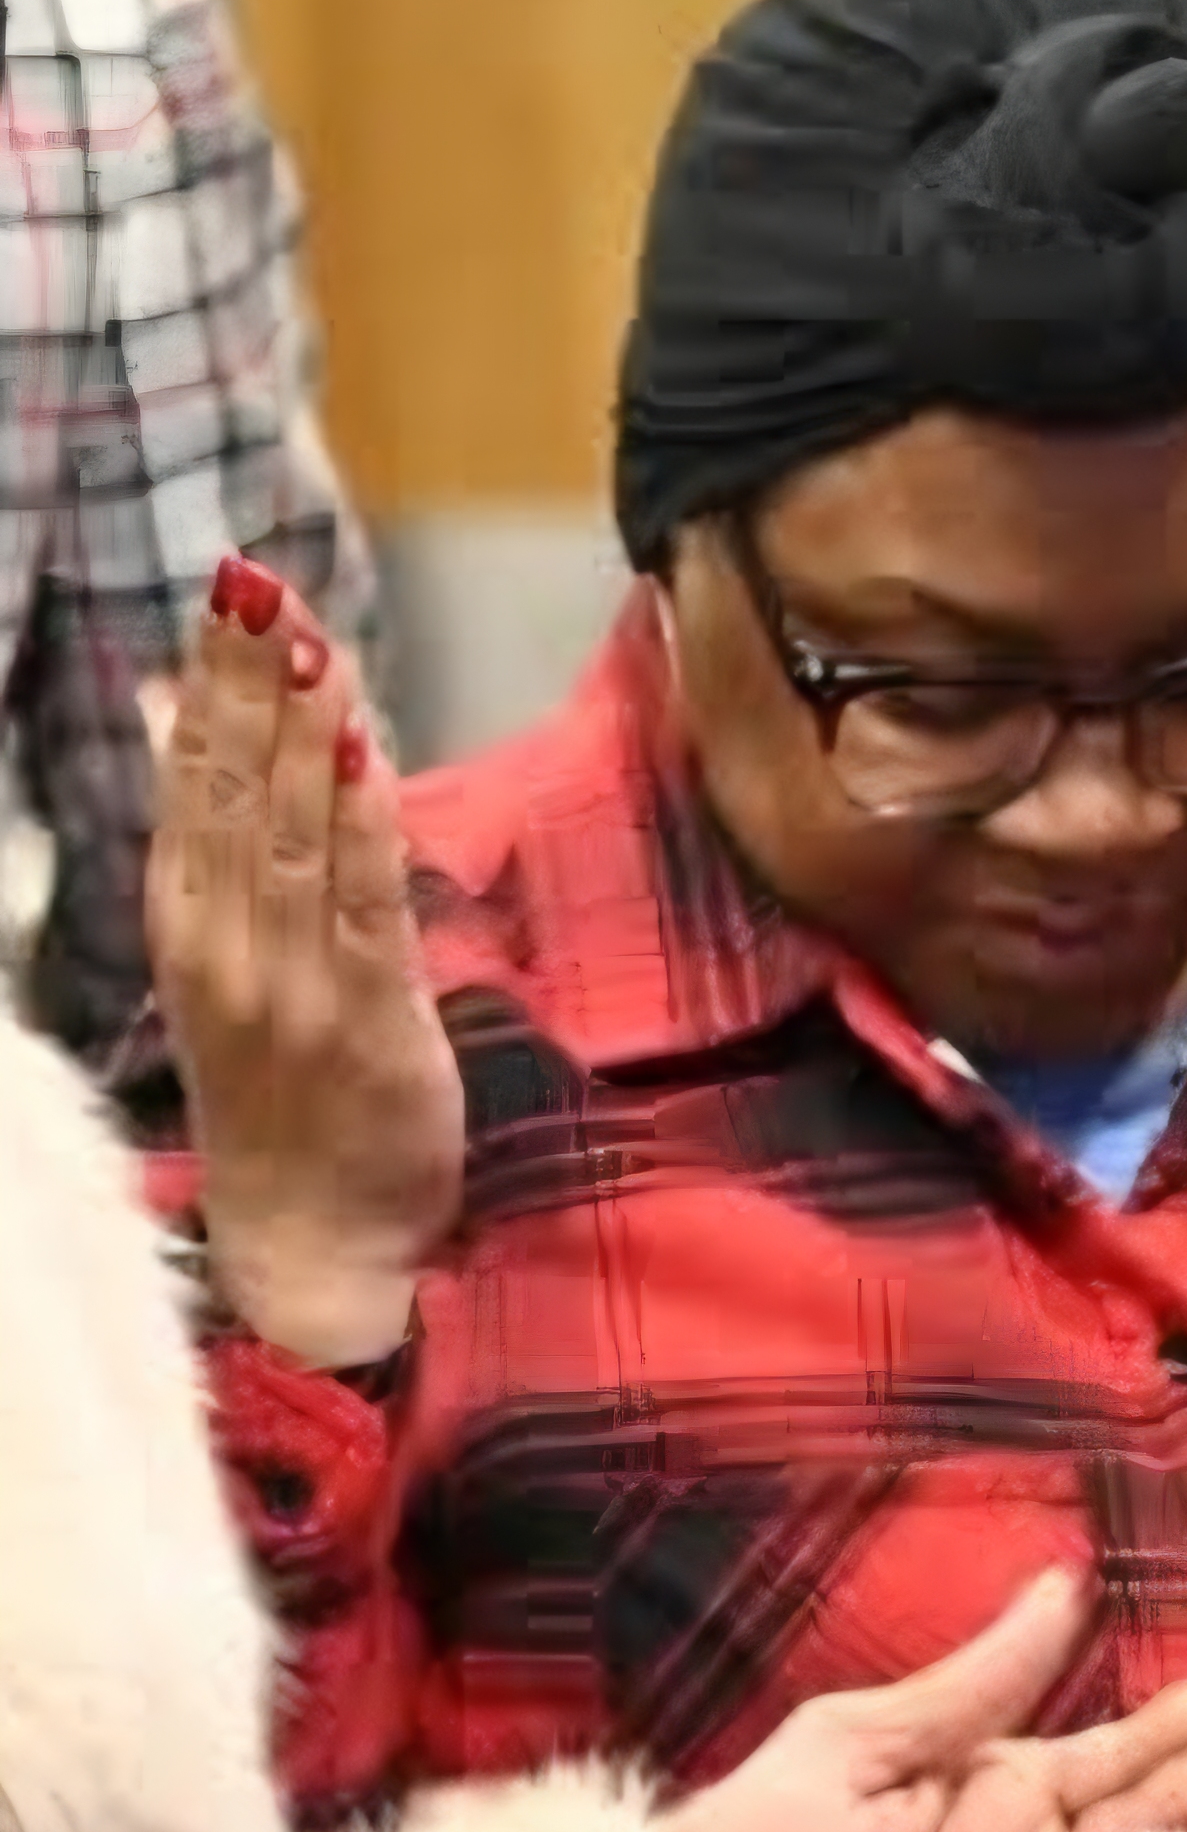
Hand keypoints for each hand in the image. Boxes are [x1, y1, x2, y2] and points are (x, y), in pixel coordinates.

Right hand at [145, 558, 465, 1365]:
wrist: (315, 1241)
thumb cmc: (276, 1088)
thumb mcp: (218, 953)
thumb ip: (208, 826)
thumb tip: (169, 700)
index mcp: (187, 930)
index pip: (194, 784)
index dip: (215, 683)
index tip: (234, 594)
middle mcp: (227, 954)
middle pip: (238, 797)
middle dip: (254, 688)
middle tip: (268, 590)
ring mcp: (296, 990)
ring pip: (298, 839)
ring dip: (308, 738)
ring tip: (315, 645)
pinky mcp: (373, 1024)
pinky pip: (365, 908)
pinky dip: (363, 830)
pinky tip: (366, 756)